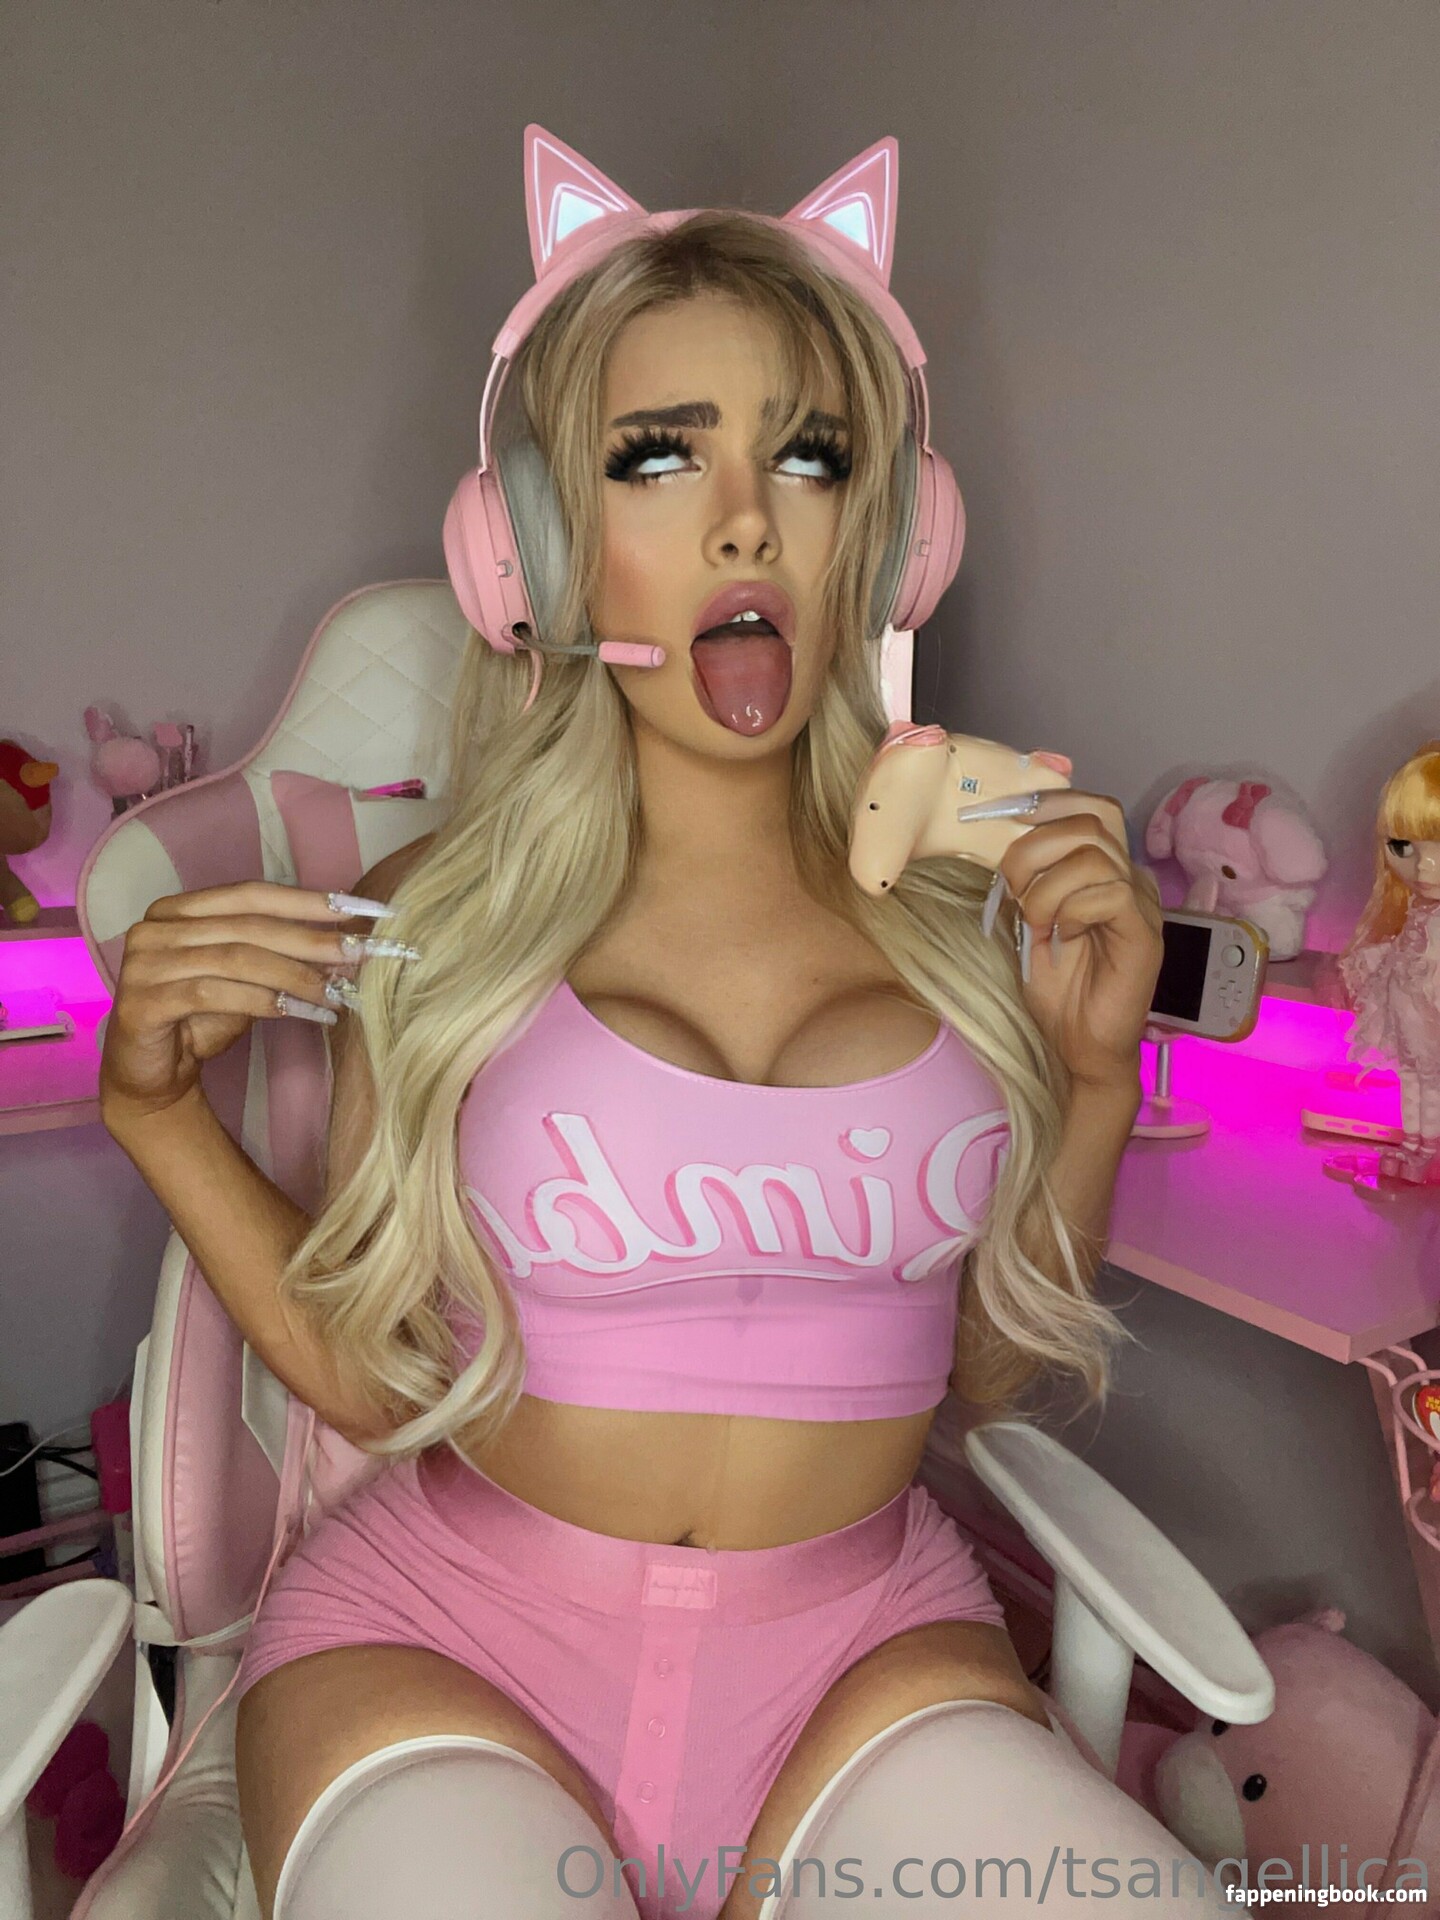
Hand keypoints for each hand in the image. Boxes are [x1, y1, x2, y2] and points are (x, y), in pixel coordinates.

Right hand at [100, 882, 365, 1126]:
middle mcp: (156, 928)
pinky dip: (266, 1002)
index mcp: (179, 909)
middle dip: (312, 940)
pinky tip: (306, 1013)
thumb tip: (349, 948)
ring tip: (340, 992)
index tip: (363, 910)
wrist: (152, 1076)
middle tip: (362, 953)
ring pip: (237, 959)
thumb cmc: (201, 1019)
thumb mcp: (249, 982)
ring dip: (297, 975)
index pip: (253, 894)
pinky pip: (216, 994)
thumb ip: (284, 960)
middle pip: (250, 926)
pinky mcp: (143, 1002)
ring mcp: (145, 963)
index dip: (309, 900)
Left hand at [996, 791, 1164, 1092]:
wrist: (1079, 1047)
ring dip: (1047, 888)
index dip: (1046, 802)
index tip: (997, 816)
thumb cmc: (1059, 988)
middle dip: (1034, 848)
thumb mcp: (1029, 921)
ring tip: (1038, 924)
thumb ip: (1025, 878)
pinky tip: (1064, 938)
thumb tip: (998, 835)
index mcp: (1105, 868)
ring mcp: (1141, 904)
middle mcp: (1129, 877)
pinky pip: (1110, 894)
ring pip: (1094, 856)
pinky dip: (1072, 911)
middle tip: (1013, 890)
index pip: (1091, 805)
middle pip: (1090, 821)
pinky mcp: (1145, 933)